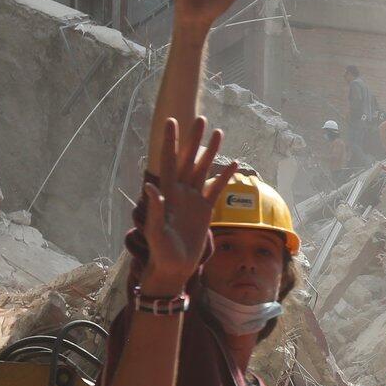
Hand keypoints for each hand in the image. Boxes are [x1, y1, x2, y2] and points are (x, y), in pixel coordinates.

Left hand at [140, 117, 234, 295]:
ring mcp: (193, 199)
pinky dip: (224, 177)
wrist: (175, 266)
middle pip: (188, 159)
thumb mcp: (156, 231)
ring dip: (210, 152)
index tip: (172, 121)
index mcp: (167, 193)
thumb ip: (155, 209)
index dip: (170, 142)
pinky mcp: (205, 210)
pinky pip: (216, 189)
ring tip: (219, 133)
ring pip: (203, 170)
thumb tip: (151, 186)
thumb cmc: (161, 251)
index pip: (168, 161)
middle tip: (200, 118)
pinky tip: (234, 164)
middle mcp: (180, 191)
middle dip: (194, 139)